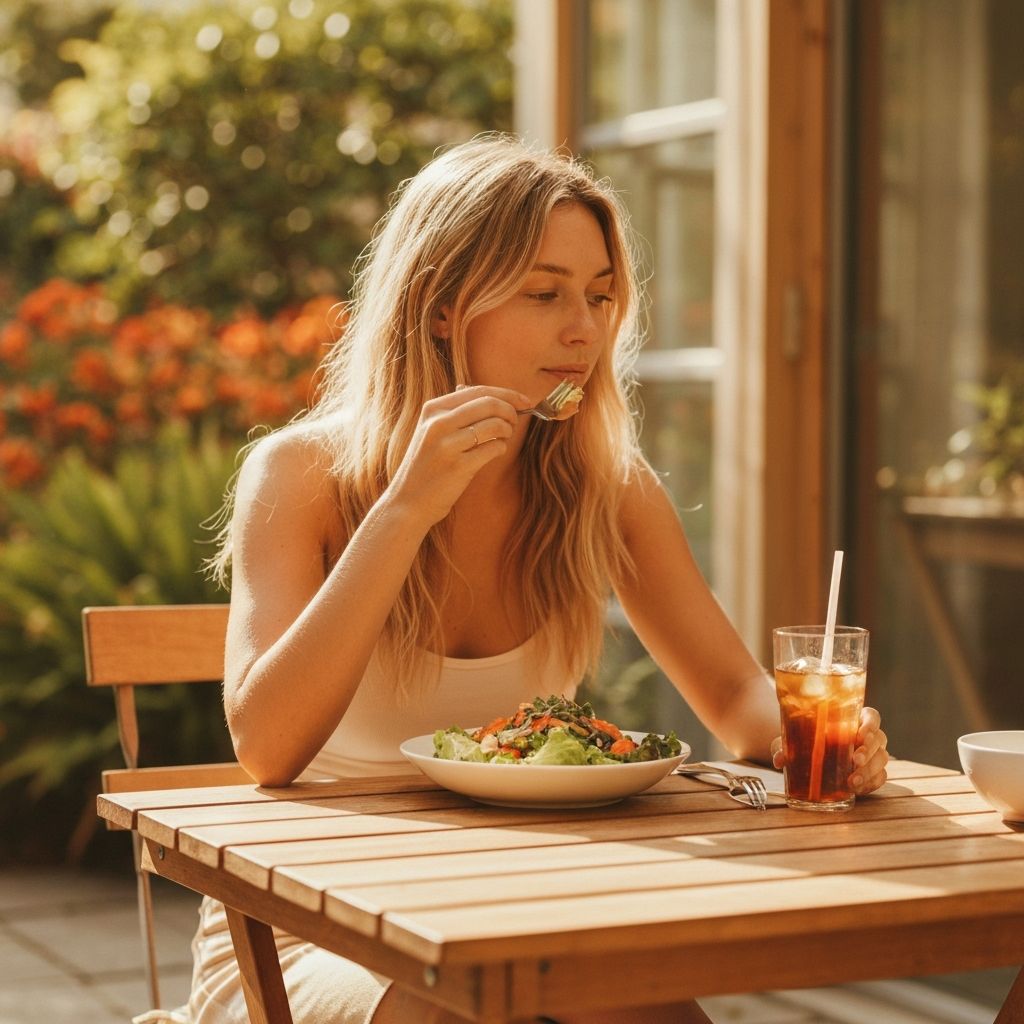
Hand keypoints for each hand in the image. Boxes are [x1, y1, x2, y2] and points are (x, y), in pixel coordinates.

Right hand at [383, 385, 529, 526]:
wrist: (408, 501)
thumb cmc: (427, 465)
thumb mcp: (432, 431)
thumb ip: (458, 411)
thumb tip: (494, 396)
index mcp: (433, 409)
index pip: (477, 390)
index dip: (507, 394)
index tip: (524, 401)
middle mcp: (438, 423)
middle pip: (489, 404)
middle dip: (510, 411)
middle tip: (514, 422)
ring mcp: (447, 445)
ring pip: (494, 425)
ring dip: (507, 431)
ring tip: (503, 438)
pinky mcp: (458, 467)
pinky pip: (493, 449)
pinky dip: (500, 449)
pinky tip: (495, 452)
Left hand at [770, 706, 888, 795]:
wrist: (810, 760)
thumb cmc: (806, 742)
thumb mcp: (793, 741)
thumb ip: (784, 746)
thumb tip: (779, 759)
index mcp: (853, 720)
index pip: (871, 716)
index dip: (871, 724)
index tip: (861, 734)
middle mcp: (867, 736)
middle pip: (879, 739)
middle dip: (869, 750)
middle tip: (855, 759)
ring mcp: (873, 756)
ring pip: (882, 760)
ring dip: (869, 771)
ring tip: (852, 781)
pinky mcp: (873, 774)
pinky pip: (880, 778)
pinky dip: (870, 784)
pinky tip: (857, 789)